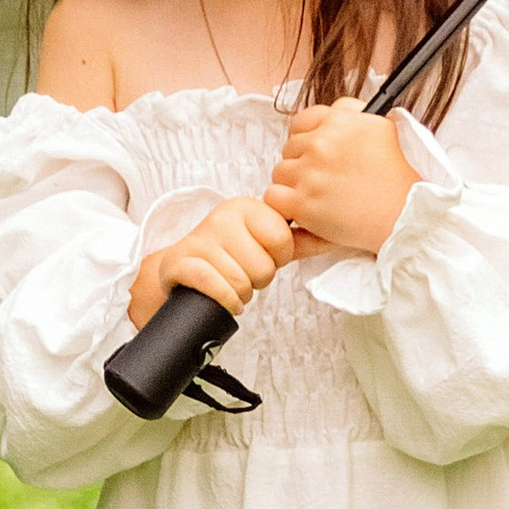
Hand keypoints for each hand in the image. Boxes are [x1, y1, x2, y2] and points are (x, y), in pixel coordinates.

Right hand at [127, 194, 294, 331]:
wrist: (180, 270)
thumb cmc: (227, 258)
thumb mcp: (258, 242)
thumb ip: (293, 241)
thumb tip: (329, 237)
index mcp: (245, 207)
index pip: (283, 241)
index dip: (277, 260)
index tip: (261, 257)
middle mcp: (221, 217)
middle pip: (264, 268)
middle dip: (257, 280)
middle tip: (243, 274)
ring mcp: (199, 240)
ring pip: (241, 282)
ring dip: (240, 294)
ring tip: (230, 285)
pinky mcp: (179, 263)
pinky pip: (215, 286)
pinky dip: (225, 301)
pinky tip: (226, 301)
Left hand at [265, 99, 417, 258]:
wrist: (406, 215)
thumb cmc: (398, 177)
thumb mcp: (382, 128)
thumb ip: (353, 114)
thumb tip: (334, 110)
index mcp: (340, 121)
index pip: (303, 121)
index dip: (306, 139)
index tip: (315, 154)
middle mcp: (323, 143)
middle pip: (290, 148)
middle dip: (302, 164)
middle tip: (324, 182)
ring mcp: (310, 173)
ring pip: (280, 172)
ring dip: (293, 186)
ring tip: (318, 198)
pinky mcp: (303, 203)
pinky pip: (274, 197)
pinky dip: (285, 206)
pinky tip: (304, 210)